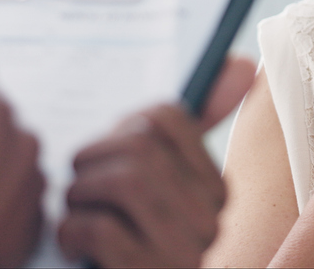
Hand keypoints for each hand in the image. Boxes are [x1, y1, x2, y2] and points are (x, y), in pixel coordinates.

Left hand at [57, 55, 256, 268]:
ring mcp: (183, 252)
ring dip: (79, 198)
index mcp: (213, 189)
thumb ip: (190, 128)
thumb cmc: (125, 237)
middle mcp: (209, 221)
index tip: (107, 161)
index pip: (164, 118)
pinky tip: (76, 248)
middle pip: (141, 147)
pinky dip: (72, 233)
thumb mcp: (152, 181)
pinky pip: (101, 229)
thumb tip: (241, 63)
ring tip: (78, 217)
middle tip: (80, 191)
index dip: (116, 132)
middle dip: (91, 163)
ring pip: (125, 181)